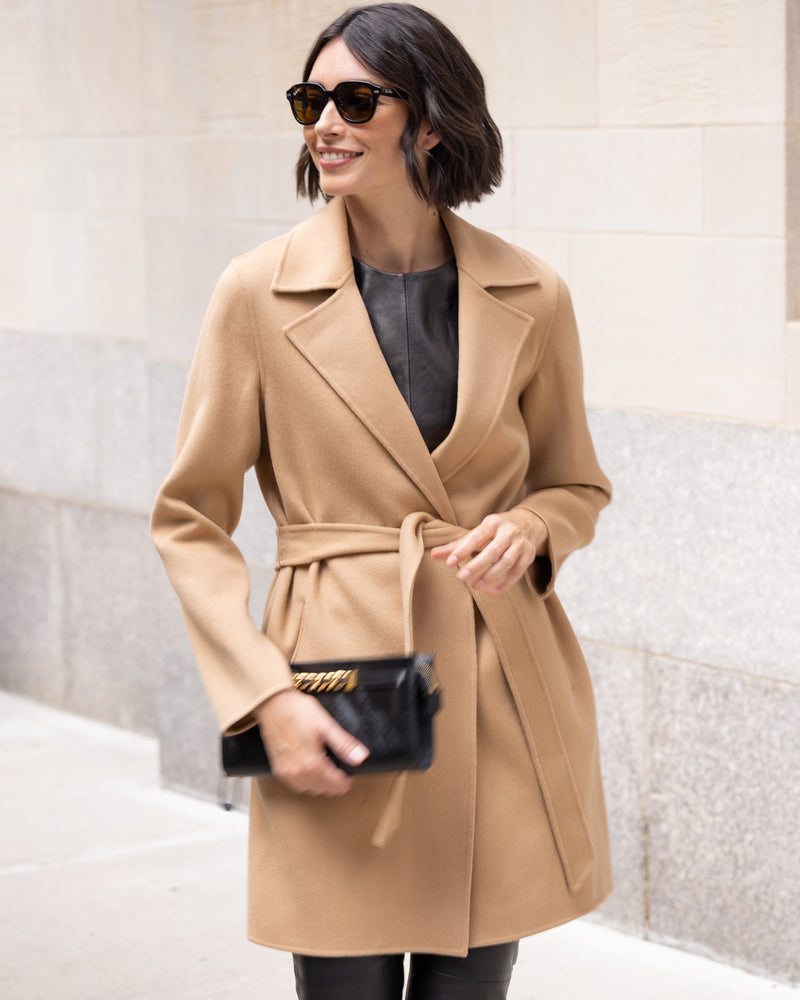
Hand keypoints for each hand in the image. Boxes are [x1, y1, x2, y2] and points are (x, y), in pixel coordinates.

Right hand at [253, 688, 368, 795]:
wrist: (272, 704)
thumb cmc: (297, 711)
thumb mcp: (326, 725)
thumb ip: (344, 744)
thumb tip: (361, 758)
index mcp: (312, 764)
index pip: (336, 784)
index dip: (347, 780)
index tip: (351, 773)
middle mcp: (298, 773)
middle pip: (323, 790)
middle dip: (335, 783)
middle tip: (341, 771)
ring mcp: (286, 773)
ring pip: (309, 789)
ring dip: (320, 785)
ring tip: (328, 772)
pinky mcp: (278, 768)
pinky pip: (295, 785)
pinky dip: (306, 782)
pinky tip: (310, 771)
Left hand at [431, 508, 547, 595]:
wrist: (528, 523)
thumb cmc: (495, 530)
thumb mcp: (478, 532)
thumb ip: (457, 545)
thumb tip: (433, 555)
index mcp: (493, 522)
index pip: (476, 536)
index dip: (463, 549)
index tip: (450, 562)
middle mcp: (509, 531)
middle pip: (493, 550)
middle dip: (476, 565)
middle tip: (461, 578)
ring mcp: (521, 543)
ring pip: (507, 561)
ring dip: (490, 575)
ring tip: (475, 586)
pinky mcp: (528, 555)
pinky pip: (517, 572)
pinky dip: (505, 583)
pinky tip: (491, 592)